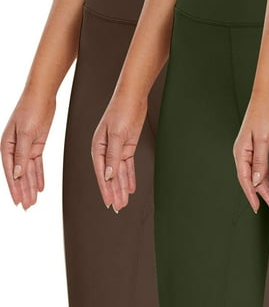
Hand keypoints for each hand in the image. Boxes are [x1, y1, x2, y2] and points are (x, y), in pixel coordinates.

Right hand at [1, 96, 55, 208]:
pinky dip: (39, 176)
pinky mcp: (36, 145)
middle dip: (23, 191)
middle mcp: (15, 149)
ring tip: (34, 201)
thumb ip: (22, 155)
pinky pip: (37, 165)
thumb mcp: (27, 134)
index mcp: (7, 146)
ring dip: (31, 187)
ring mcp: (26, 147)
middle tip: (27, 207)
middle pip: (19, 175)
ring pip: (29, 172)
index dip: (14, 188)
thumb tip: (17, 174)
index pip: (11, 172)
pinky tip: (40, 187)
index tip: (17, 201)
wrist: (42, 97)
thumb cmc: (30, 110)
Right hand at [91, 95, 145, 212]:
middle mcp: (106, 150)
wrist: (132, 98)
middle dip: (114, 192)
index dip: (105, 189)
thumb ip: (113, 156)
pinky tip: (130, 188)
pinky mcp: (127, 147)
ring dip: (122, 188)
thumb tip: (109, 175)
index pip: (102, 173)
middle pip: (110, 176)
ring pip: (119, 173)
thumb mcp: (117, 135)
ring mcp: (117, 149)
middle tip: (118, 208)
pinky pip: (127, 166)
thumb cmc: (121, 112)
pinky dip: (129, 177)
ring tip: (124, 202)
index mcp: (98, 147)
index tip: (108, 202)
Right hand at [233, 94, 268, 213]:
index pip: (245, 180)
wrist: (266, 97)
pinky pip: (262, 168)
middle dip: (263, 194)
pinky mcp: (258, 148)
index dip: (252, 195)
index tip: (257, 207)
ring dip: (267, 187)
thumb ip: (259, 162)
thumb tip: (255, 181)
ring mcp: (250, 151)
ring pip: (258, 175)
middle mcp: (244, 153)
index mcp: (241, 153)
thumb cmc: (263, 114)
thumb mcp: (263, 140)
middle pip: (252, 180)